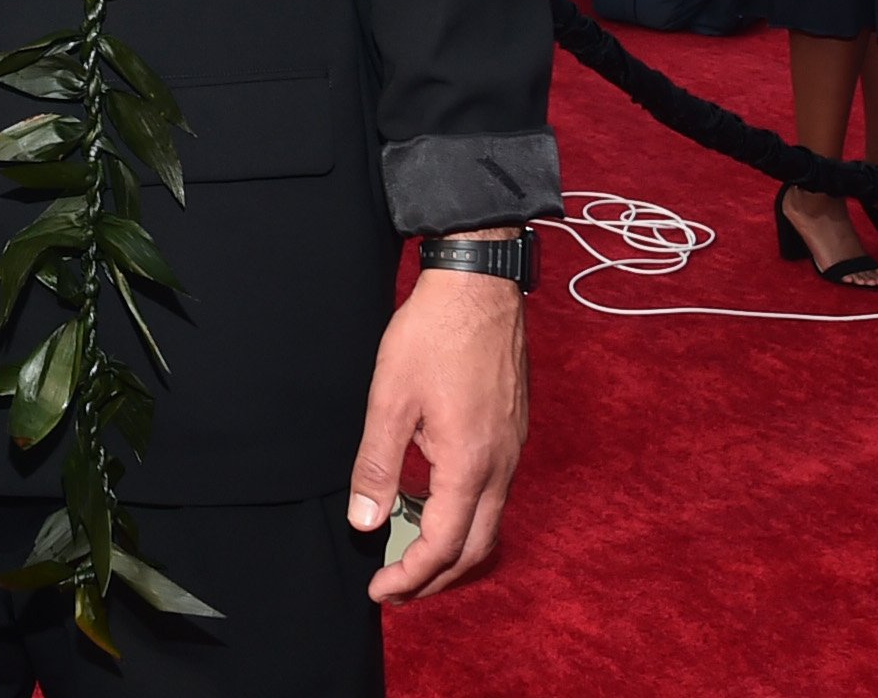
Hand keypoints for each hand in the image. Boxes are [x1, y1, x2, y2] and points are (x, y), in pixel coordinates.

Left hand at [349, 260, 527, 602]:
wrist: (479, 286)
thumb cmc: (432, 335)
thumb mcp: (389, 399)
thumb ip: (377, 465)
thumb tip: (365, 522)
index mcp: (470, 464)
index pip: (444, 545)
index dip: (411, 576)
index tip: (380, 590)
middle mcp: (501, 465)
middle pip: (475, 547)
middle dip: (436, 577)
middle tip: (396, 589)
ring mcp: (512, 449)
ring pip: (489, 521)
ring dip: (453, 548)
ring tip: (411, 554)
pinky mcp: (512, 431)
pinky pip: (494, 492)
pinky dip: (466, 516)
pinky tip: (436, 505)